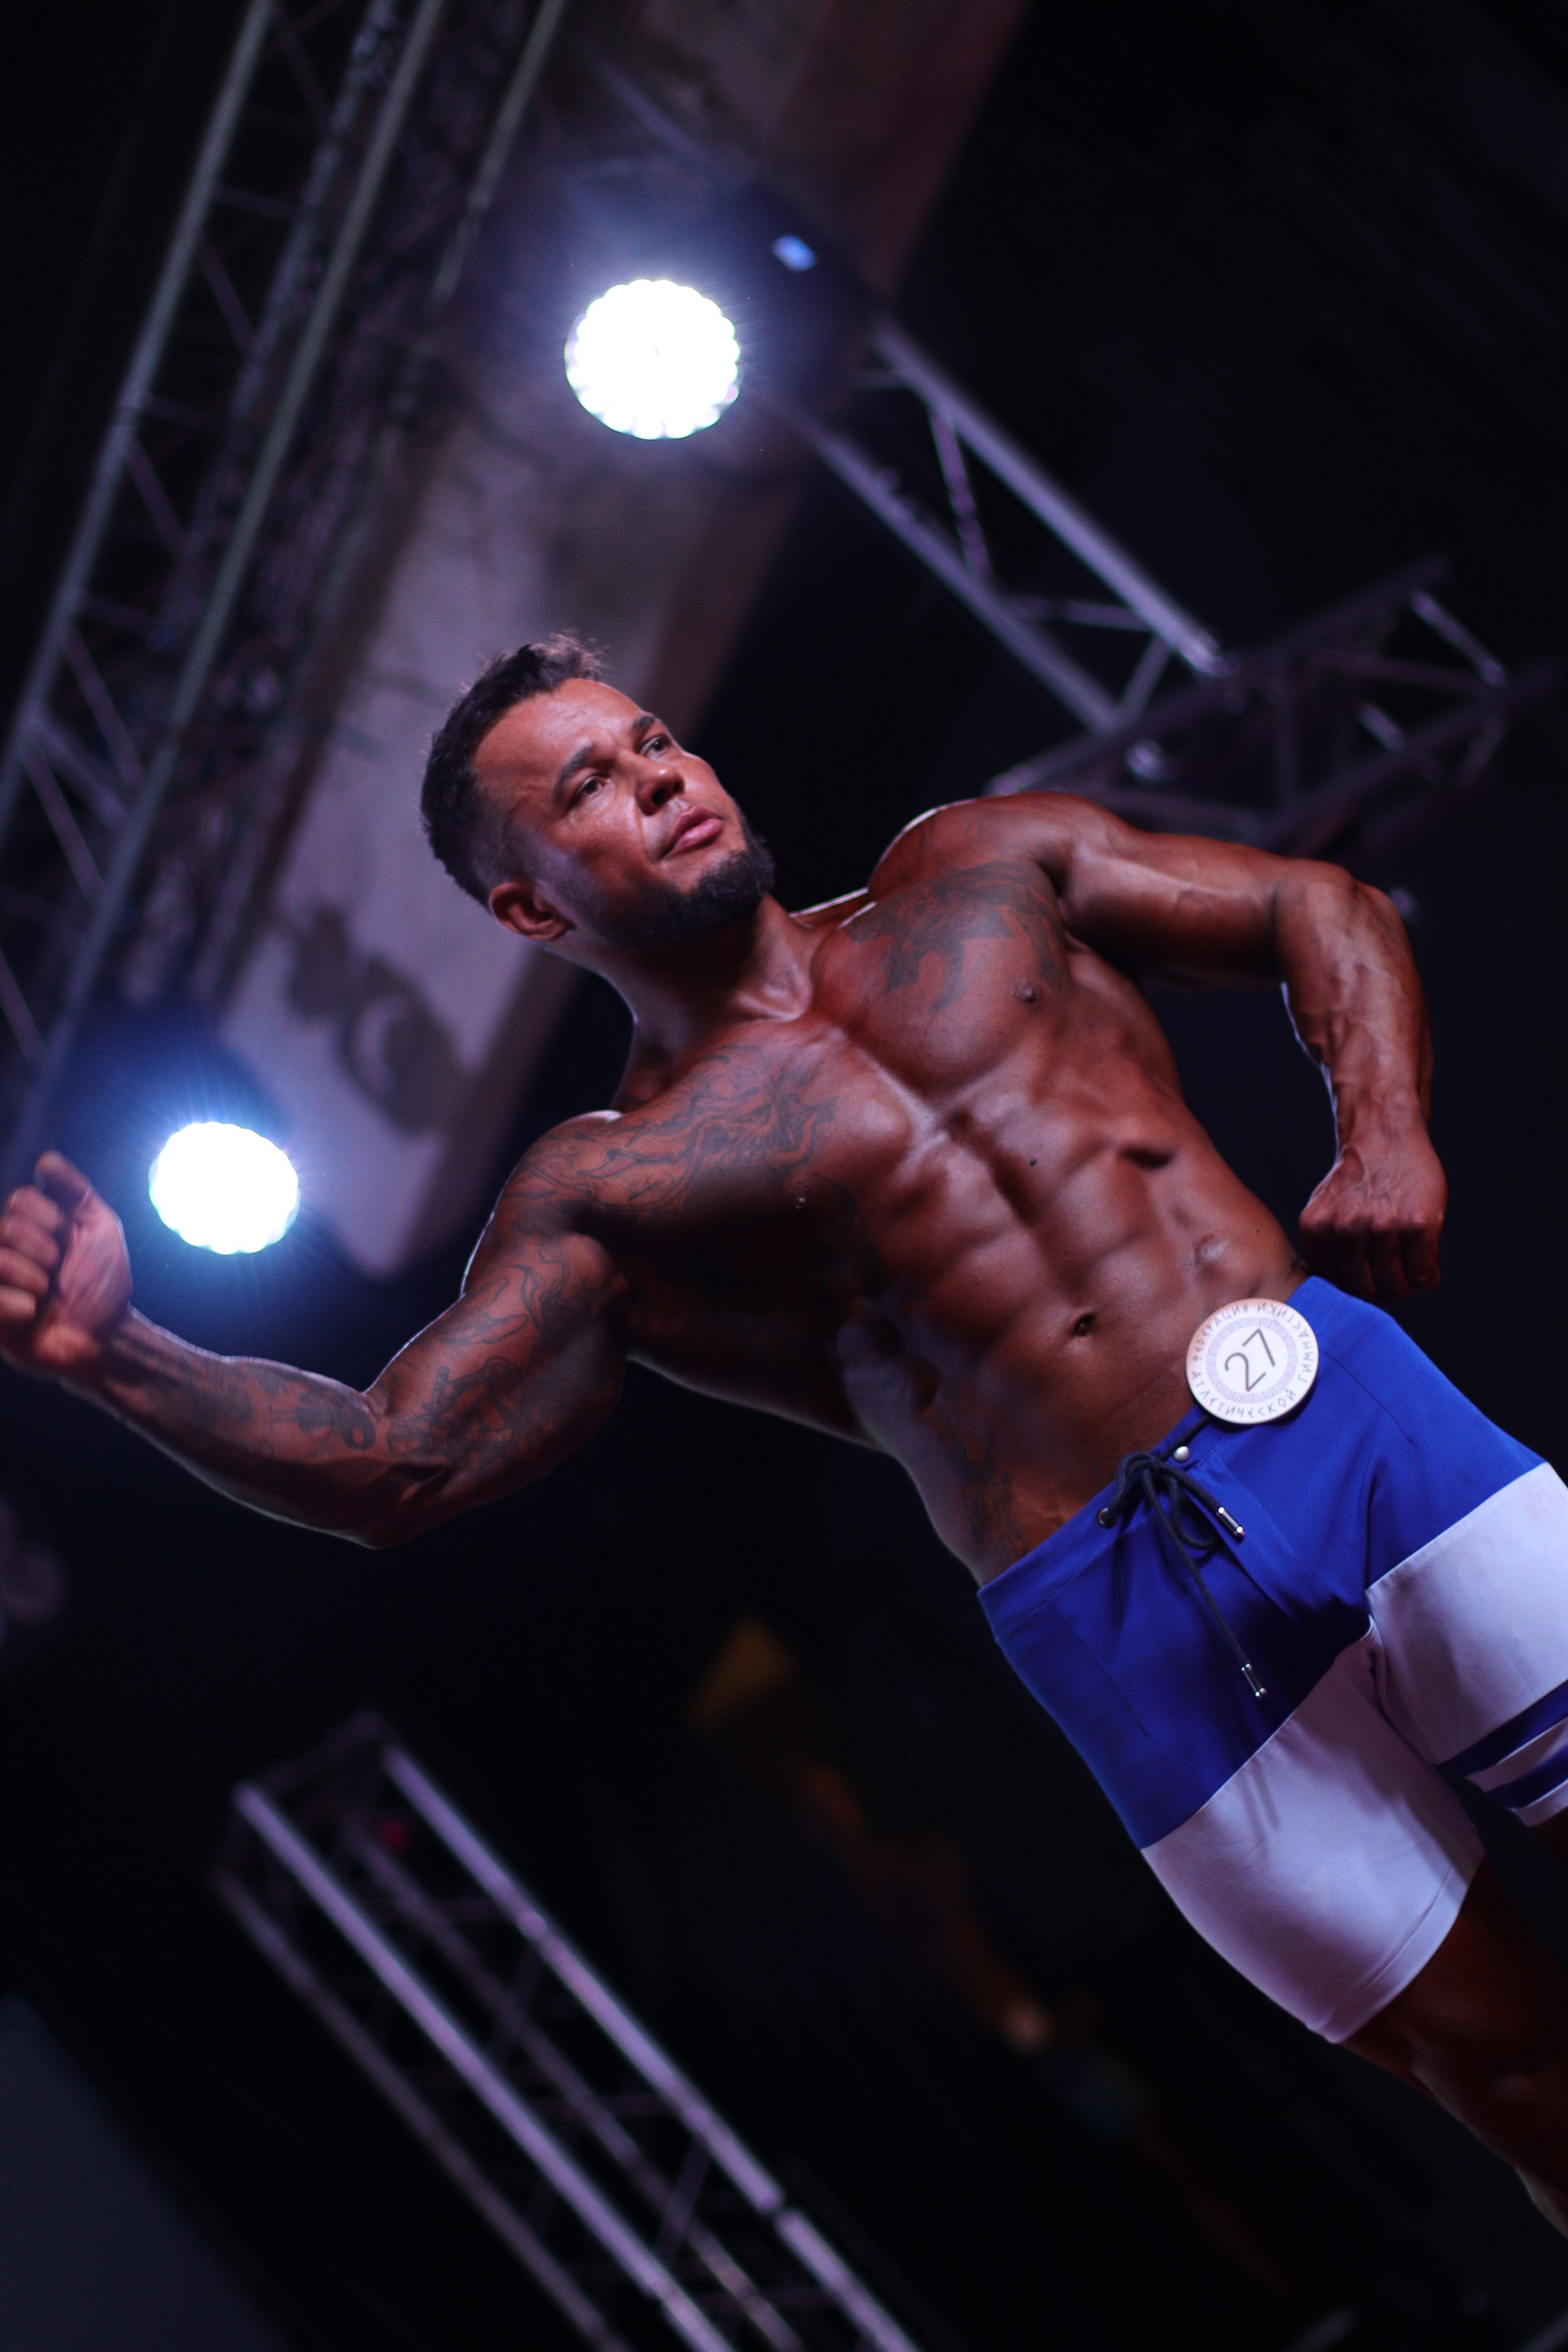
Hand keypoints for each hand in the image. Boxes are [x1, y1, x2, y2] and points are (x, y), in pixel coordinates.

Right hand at [0, 1152, 131, 1376]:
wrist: (107, 1336)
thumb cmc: (104, 1283)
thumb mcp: (100, 1228)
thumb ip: (75, 1191)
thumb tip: (44, 1160)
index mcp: (29, 1228)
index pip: (21, 1199)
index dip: (51, 1219)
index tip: (69, 1242)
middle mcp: (6, 1251)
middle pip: (6, 1226)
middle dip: (45, 1251)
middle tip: (59, 1273)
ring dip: (35, 1279)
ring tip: (48, 1295)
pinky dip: (19, 1305)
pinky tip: (32, 1314)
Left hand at [1298, 1126, 1445, 1301]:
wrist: (1384, 1136)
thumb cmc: (1356, 1182)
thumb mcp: (1323, 1210)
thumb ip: (1324, 1249)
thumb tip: (1334, 1302)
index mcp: (1316, 1230)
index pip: (1333, 1287)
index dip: (1352, 1287)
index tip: (1364, 1277)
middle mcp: (1346, 1230)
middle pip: (1365, 1293)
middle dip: (1379, 1290)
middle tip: (1389, 1275)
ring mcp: (1383, 1228)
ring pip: (1395, 1288)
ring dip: (1404, 1285)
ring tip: (1405, 1266)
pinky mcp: (1418, 1225)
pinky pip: (1423, 1277)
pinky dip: (1426, 1278)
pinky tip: (1424, 1262)